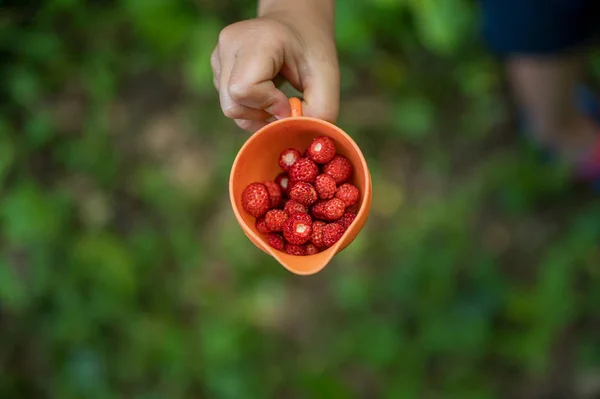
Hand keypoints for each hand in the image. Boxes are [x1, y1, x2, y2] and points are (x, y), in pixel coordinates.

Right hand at [211, 14, 338, 131]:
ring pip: (229, 107)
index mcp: (256, 40)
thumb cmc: (311, 49)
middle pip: (232, 104)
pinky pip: (229, 102)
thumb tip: (296, 131)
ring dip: (256, 113)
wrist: (296, 24)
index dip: (267, 104)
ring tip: (276, 96)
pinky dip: (249, 107)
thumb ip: (320, 109)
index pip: (244, 89)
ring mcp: (219, 54)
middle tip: (284, 104)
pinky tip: (264, 91)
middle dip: (261, 114)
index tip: (289, 102)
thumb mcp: (327, 76)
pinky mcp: (217, 66)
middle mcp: (231, 44)